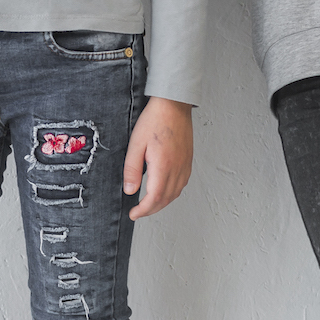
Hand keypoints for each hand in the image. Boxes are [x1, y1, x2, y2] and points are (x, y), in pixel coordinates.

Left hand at [123, 98, 193, 218]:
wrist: (173, 105)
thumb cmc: (154, 120)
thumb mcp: (136, 144)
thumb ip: (132, 169)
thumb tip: (130, 190)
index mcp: (163, 166)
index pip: (154, 198)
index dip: (143, 210)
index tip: (134, 214)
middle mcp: (177, 168)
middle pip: (166, 199)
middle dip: (151, 210)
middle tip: (138, 212)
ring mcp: (185, 165)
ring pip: (175, 193)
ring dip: (162, 203)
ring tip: (149, 204)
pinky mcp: (188, 161)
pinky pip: (182, 184)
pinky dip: (172, 193)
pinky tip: (164, 190)